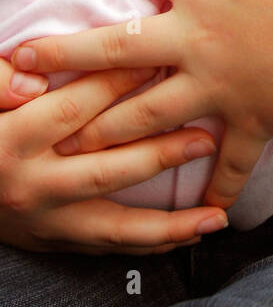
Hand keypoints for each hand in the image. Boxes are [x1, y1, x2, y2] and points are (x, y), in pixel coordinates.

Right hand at [0, 66, 228, 253]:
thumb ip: (3, 81)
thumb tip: (33, 79)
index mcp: (12, 141)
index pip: (74, 109)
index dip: (119, 82)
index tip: (164, 59)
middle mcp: (33, 187)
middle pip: (106, 169)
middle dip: (161, 153)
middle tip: (208, 137)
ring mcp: (46, 222)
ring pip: (116, 225)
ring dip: (171, 222)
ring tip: (217, 215)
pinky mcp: (55, 243)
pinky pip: (110, 248)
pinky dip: (152, 243)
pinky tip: (191, 236)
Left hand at [11, 0, 272, 213]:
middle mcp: (196, 38)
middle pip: (115, 51)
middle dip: (63, 56)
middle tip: (23, 63)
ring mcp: (219, 86)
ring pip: (146, 114)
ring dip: (106, 129)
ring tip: (74, 141)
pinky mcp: (252, 120)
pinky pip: (228, 162)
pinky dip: (216, 187)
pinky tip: (203, 213)